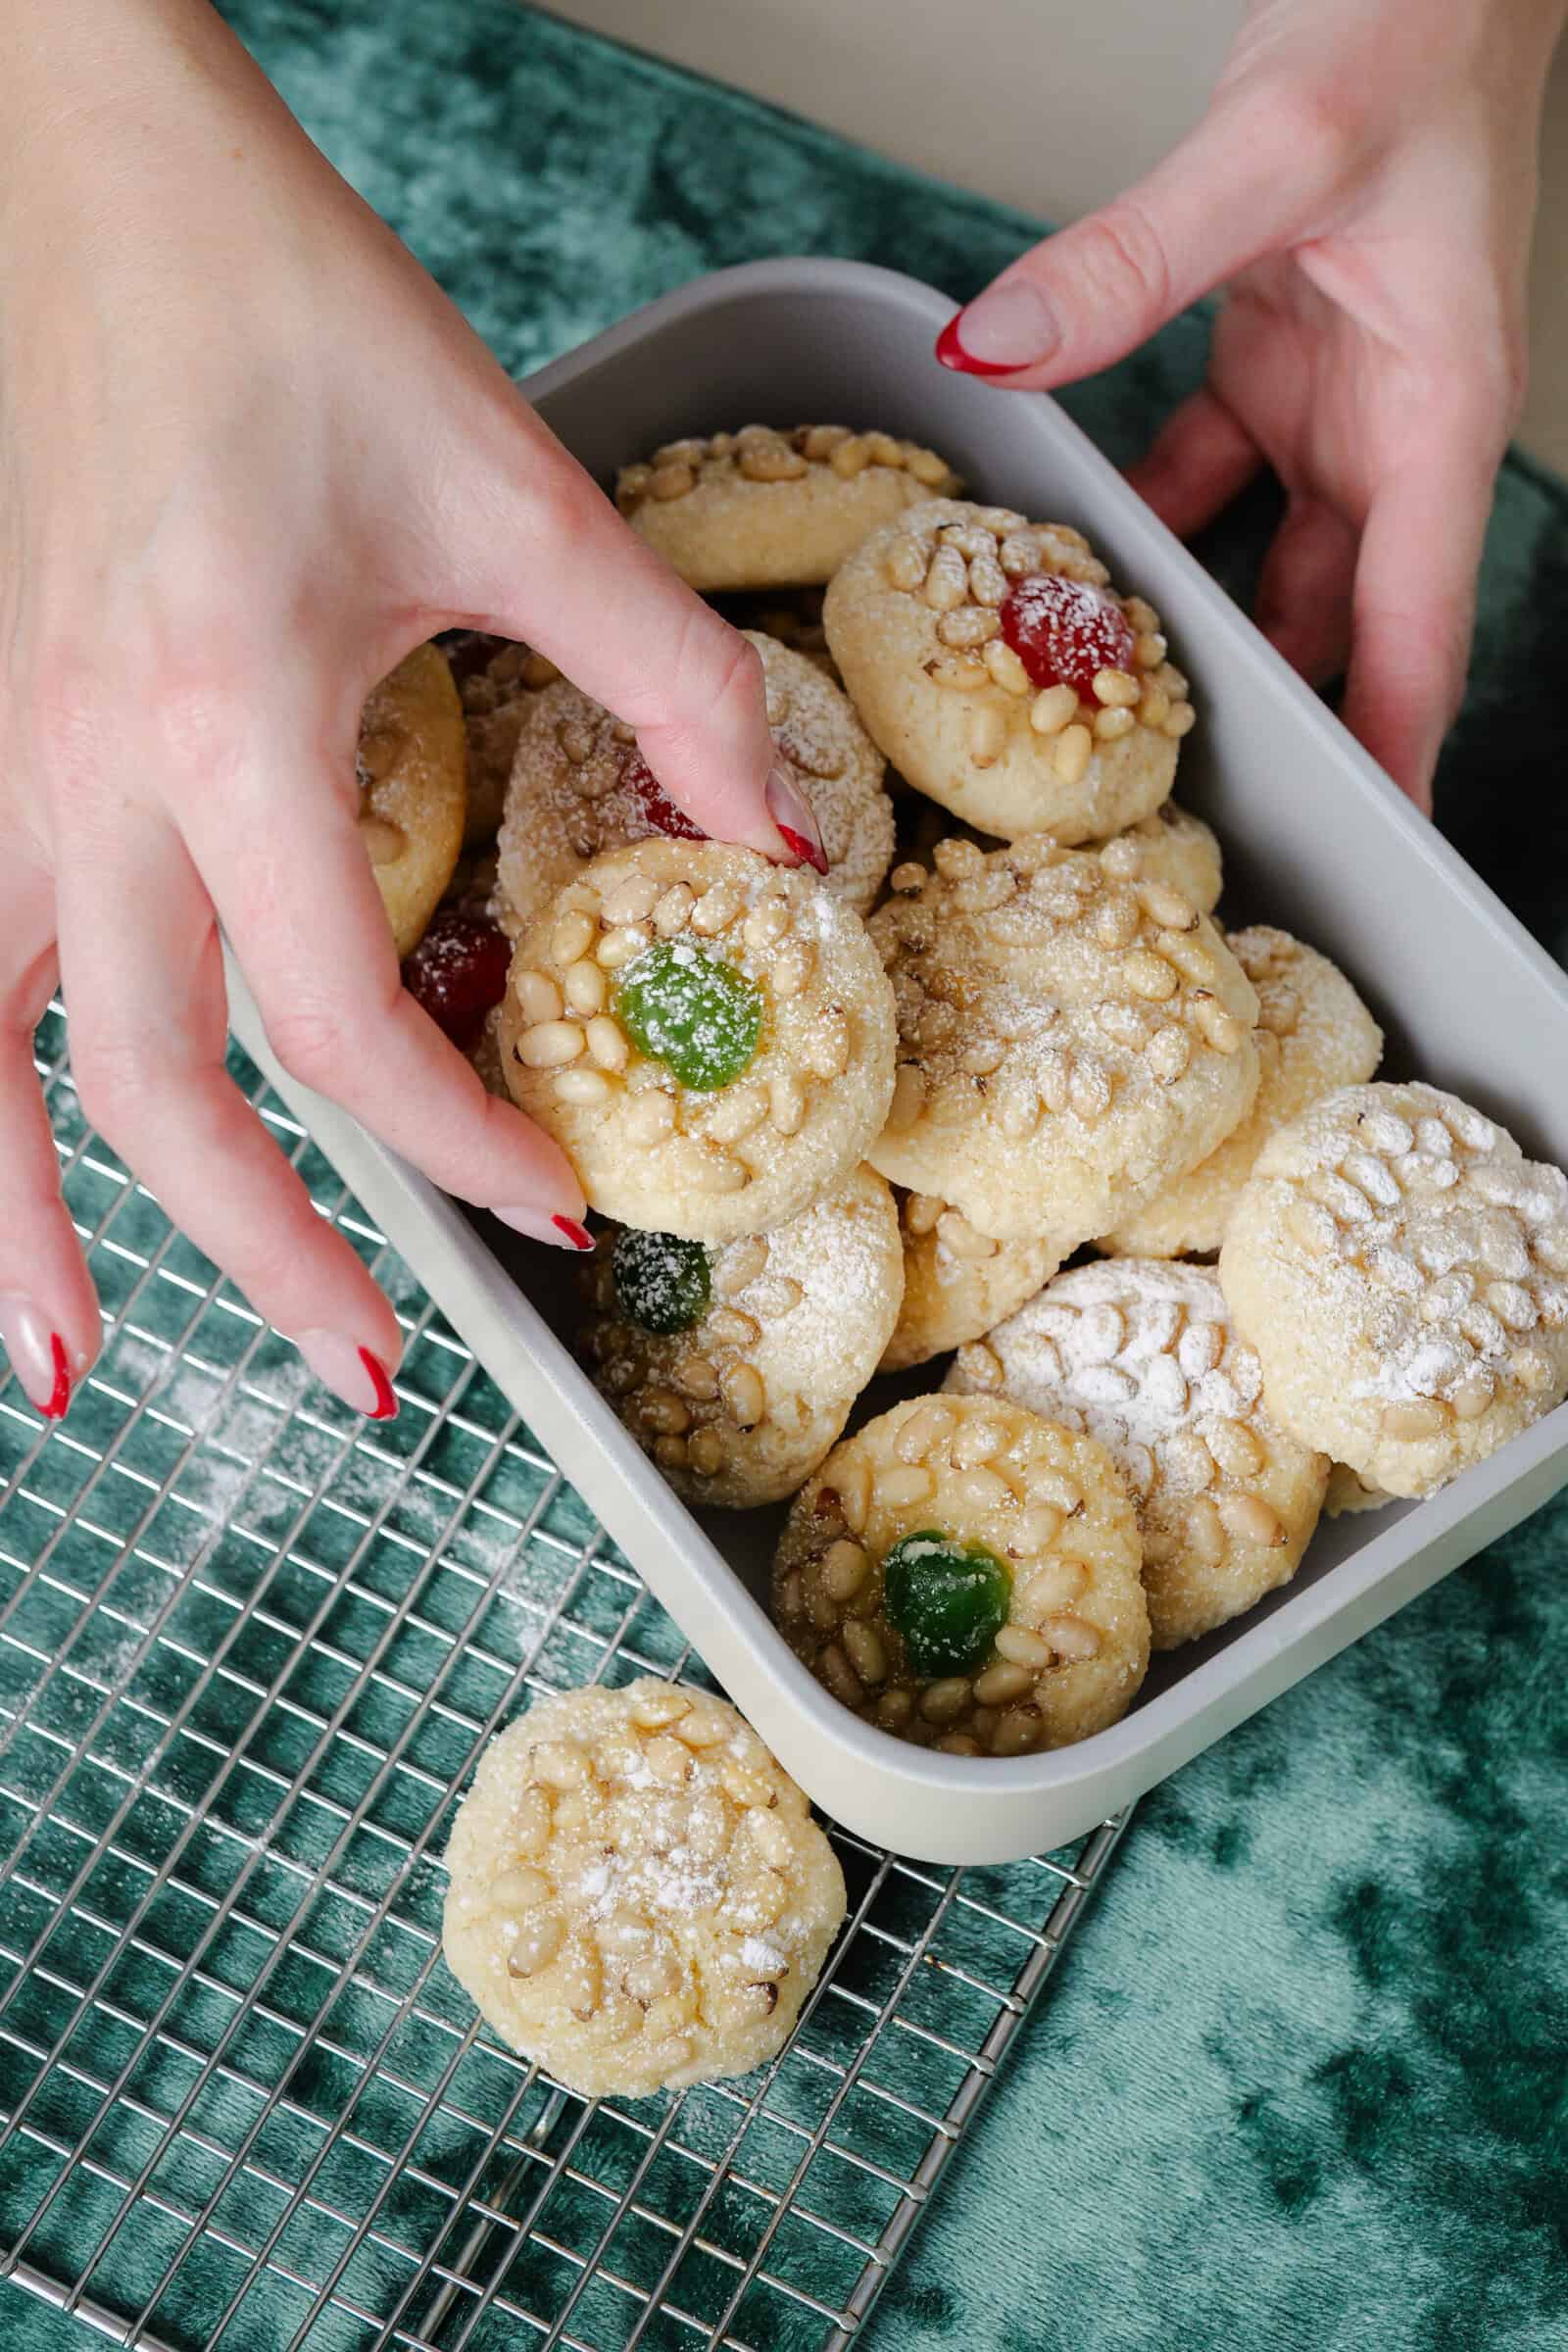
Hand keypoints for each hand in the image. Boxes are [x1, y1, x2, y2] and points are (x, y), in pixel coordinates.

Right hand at [0, 0, 814, 1422]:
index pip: (336, 1016)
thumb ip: (668, 677)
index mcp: (224, 713)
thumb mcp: (517, 488)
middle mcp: (76, 768)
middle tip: (374, 1376)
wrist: (100, 179)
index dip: (454, 1137)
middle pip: (153, 1090)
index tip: (554, 1198)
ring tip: (82, 1382)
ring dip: (24, 1231)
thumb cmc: (295, 311)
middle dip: (269, 1257)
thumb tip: (770, 844)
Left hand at [937, 0, 1564, 809]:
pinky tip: (1071, 565)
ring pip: (1266, 565)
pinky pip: (1203, 476)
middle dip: (1280, 724)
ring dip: (1195, 637)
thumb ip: (1131, 259)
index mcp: (1440, 415)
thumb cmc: (1417, 25)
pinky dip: (1144, 523)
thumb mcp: (1273, 149)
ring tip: (1109, 727)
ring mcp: (1333, 403)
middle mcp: (1393, 430)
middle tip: (1190, 817)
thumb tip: (1001, 345)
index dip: (1393, 749)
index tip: (1366, 851)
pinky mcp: (1275, 362)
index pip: (1420, 631)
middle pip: (1340, 625)